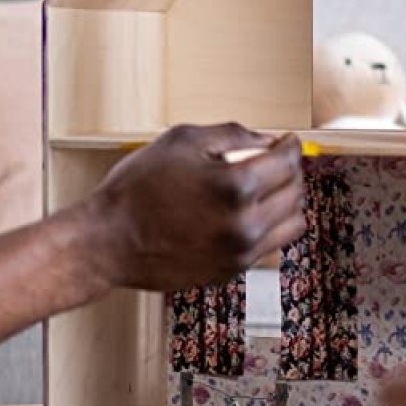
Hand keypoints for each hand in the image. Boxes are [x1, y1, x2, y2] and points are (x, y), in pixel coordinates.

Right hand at [90, 123, 304, 289]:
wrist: (109, 242)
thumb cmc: (137, 191)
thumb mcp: (181, 141)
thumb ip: (232, 134)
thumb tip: (267, 139)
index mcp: (236, 186)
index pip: (288, 162)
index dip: (291, 146)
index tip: (286, 142)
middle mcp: (245, 224)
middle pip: (295, 192)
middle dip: (290, 172)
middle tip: (275, 163)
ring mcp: (240, 253)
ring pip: (292, 224)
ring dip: (286, 202)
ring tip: (267, 190)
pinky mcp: (231, 271)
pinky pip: (269, 246)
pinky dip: (267, 227)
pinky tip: (247, 215)